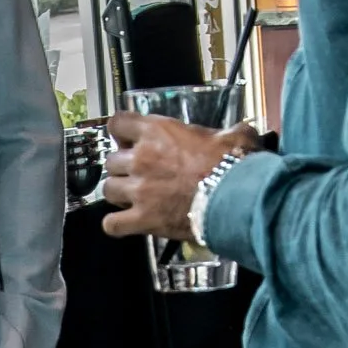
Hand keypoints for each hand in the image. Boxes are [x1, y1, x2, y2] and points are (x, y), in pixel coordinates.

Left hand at [101, 116, 260, 240]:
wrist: (236, 197)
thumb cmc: (233, 166)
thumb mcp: (231, 137)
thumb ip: (226, 132)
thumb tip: (239, 133)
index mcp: (157, 133)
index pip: (118, 123)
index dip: (121, 132)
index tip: (127, 138)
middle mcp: (141, 159)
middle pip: (111, 160)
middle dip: (122, 167)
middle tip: (138, 173)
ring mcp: (139, 190)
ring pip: (108, 190)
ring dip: (118, 194)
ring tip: (132, 198)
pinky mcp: (143, 218)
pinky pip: (112, 224)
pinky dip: (116, 225)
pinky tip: (124, 223)